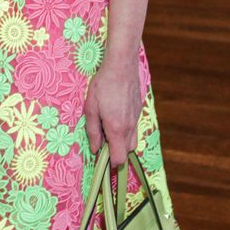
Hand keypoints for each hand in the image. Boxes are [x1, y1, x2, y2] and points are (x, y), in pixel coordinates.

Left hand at [83, 53, 140, 167]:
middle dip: (116, 151)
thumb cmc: (103, 85)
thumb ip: (92, 131)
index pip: (120, 159)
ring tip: (107, 127)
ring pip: (132, 140)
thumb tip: (95, 149)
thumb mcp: (90, 108)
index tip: (101, 160)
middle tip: (102, 140)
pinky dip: (126, 129)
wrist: (122, 65)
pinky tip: (115, 114)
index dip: (111, 164)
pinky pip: (134, 127)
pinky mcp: (139, 110)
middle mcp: (129, 127)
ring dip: (121, 140)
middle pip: (127, 151)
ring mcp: (136, 118)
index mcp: (116, 129)